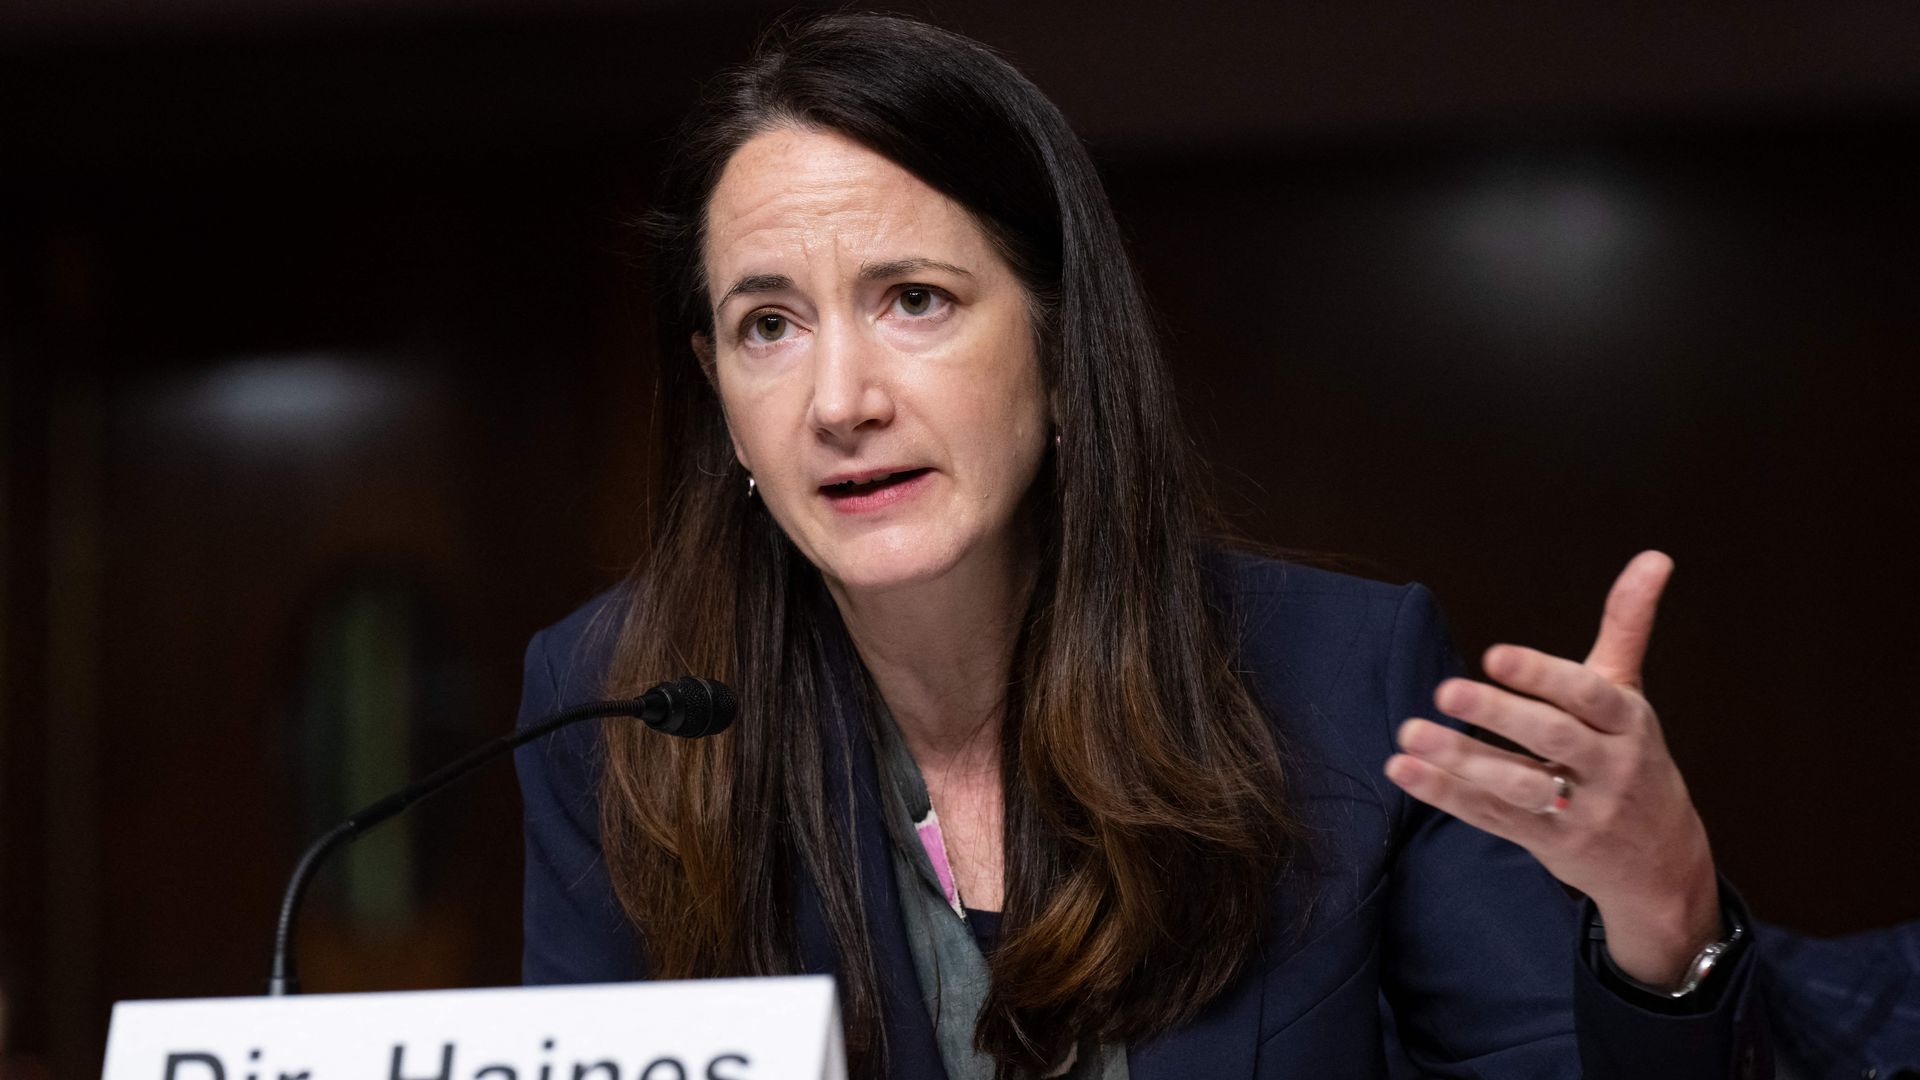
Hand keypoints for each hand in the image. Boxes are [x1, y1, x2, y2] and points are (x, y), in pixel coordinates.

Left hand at [1383, 551, 1721, 988]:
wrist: (1659, 859)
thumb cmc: (1630, 755)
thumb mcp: (1630, 691)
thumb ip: (1627, 624)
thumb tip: (1655, 555)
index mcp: (1628, 722)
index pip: (1588, 694)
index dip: (1543, 675)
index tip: (1494, 654)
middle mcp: (1609, 767)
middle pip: (1553, 739)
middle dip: (1499, 715)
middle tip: (1445, 688)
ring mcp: (1579, 810)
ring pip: (1517, 785)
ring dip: (1460, 760)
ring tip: (1409, 733)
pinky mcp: (1546, 842)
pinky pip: (1491, 817)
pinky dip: (1445, 793)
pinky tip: (1403, 769)